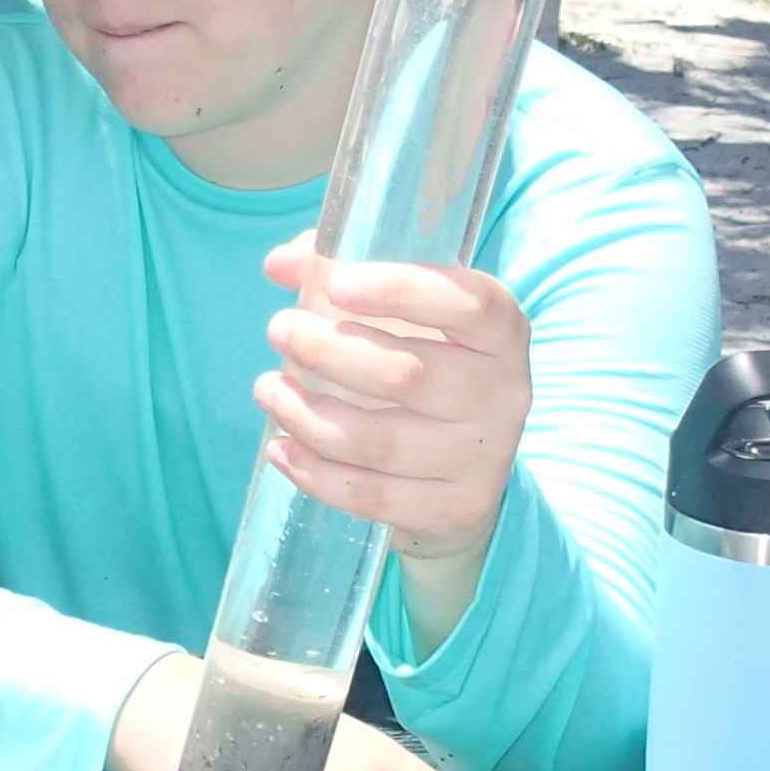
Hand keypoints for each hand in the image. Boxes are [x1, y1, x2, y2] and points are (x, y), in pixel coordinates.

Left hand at [255, 237, 531, 587]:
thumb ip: (341, 272)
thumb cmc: (425, 361)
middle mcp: (504, 393)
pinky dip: (316, 474)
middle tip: (278, 329)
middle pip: (407, 374)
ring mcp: (483, 457)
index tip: (335, 286)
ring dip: (308, 414)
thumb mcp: (402, 313)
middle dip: (327, 350)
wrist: (468, 464)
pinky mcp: (455, 507)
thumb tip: (280, 263)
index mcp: (502, 331)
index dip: (399, 290)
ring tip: (266, 389)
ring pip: (380, 440)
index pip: (466, 304)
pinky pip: (374, 495)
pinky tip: (281, 448)